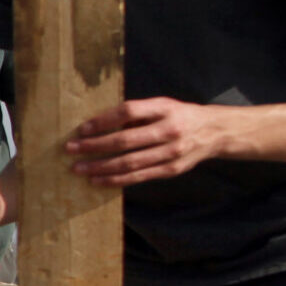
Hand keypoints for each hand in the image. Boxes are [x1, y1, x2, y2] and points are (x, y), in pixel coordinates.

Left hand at [66, 98, 228, 185]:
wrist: (214, 132)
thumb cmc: (178, 115)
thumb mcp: (161, 105)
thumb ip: (136, 114)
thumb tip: (98, 124)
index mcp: (165, 109)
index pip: (129, 112)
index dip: (103, 120)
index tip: (82, 128)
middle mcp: (169, 130)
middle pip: (126, 140)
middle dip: (94, 146)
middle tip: (71, 149)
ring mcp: (171, 153)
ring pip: (130, 162)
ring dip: (101, 166)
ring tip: (79, 168)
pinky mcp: (171, 170)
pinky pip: (139, 177)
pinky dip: (116, 180)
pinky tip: (98, 180)